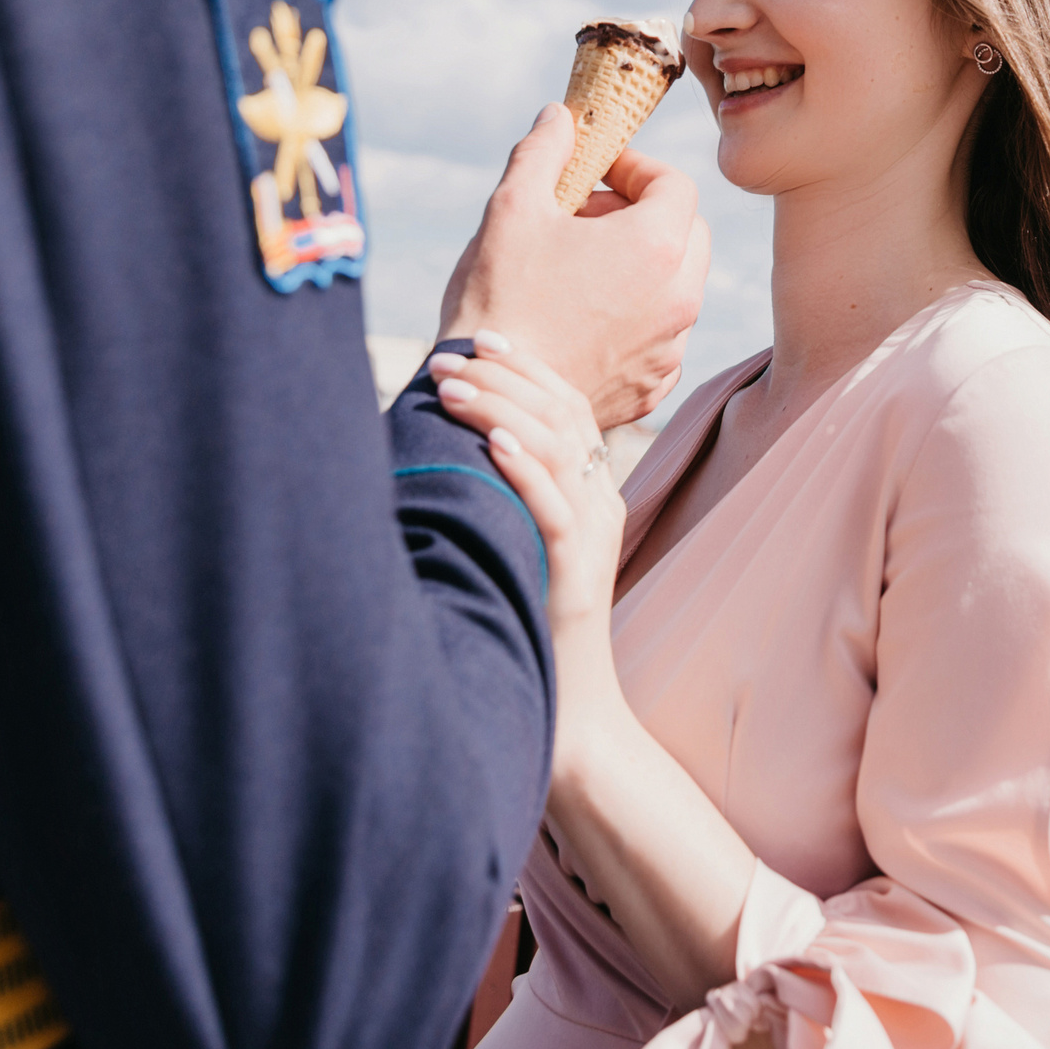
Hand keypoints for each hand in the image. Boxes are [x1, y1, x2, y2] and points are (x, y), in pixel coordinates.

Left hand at [427, 332, 625, 653]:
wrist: (570, 707)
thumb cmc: (529, 621)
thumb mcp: (522, 542)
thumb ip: (506, 496)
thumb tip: (451, 448)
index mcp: (593, 493)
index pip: (569, 408)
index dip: (527, 368)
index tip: (480, 341)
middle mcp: (601, 505)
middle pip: (563, 414)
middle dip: (503, 377)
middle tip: (448, 359)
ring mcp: (594, 537)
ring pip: (556, 449)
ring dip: (500, 409)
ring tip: (453, 389)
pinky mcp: (577, 574)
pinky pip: (556, 507)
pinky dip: (525, 467)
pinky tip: (494, 442)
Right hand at [439, 105, 709, 429]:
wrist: (490, 400)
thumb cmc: (501, 300)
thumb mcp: (512, 208)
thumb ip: (544, 152)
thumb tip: (560, 117)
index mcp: (658, 246)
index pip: (676, 185)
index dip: (638, 169)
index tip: (597, 172)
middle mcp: (680, 299)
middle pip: (687, 233)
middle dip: (644, 214)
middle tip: (586, 217)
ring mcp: (670, 348)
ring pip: (676, 286)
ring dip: (640, 266)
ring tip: (578, 267)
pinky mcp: (652, 387)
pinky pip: (660, 336)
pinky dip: (635, 317)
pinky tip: (583, 319)